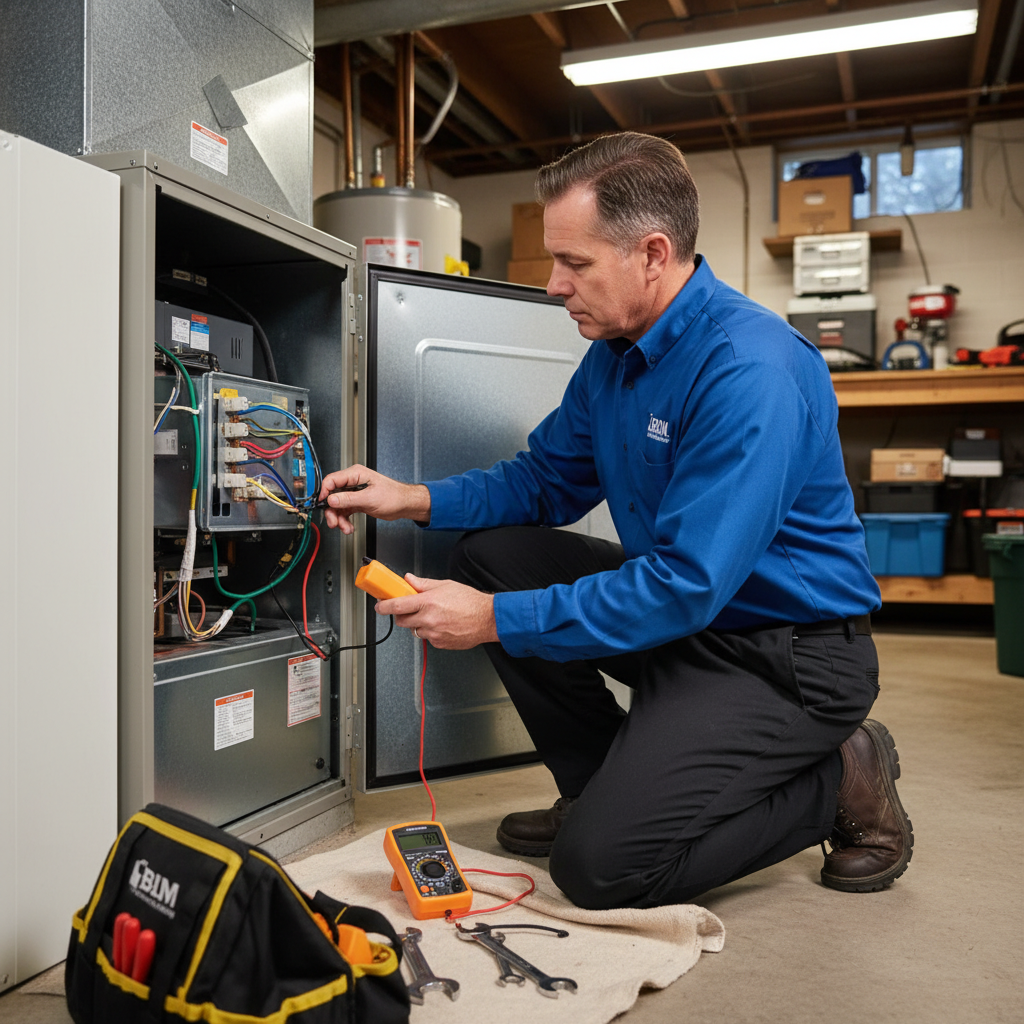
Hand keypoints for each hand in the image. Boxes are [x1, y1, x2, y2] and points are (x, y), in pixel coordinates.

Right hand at [318, 465, 430, 533]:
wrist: (404, 505)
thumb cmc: (394, 496)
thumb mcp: (369, 498)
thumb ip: (349, 499)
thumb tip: (331, 499)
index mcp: (355, 474)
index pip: (332, 480)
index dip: (324, 493)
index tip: (322, 504)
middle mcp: (353, 482)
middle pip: (332, 496)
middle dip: (332, 511)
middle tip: (334, 522)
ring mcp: (354, 492)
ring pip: (337, 506)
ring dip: (339, 519)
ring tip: (345, 528)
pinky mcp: (356, 502)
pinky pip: (344, 511)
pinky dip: (345, 520)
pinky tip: (349, 527)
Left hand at [376, 575, 497, 649]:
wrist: (488, 619)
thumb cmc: (471, 602)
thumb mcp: (446, 585)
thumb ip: (424, 584)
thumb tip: (410, 579)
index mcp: (428, 602)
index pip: (397, 605)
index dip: (384, 606)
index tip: (379, 605)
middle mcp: (429, 619)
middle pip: (402, 620)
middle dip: (402, 614)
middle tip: (409, 608)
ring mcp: (433, 634)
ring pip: (415, 630)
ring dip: (418, 623)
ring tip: (432, 616)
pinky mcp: (439, 644)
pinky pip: (427, 638)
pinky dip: (430, 632)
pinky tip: (442, 624)